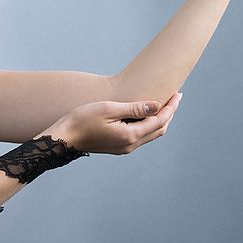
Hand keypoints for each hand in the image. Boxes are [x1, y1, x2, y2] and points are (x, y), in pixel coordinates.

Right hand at [49, 92, 181, 154]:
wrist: (64, 138)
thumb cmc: (82, 120)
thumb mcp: (109, 109)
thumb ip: (134, 108)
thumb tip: (156, 106)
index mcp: (130, 135)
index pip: (159, 121)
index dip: (171, 107)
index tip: (178, 94)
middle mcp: (130, 145)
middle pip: (159, 130)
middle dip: (169, 114)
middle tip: (175, 97)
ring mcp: (124, 148)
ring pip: (150, 134)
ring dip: (160, 120)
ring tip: (164, 105)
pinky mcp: (118, 147)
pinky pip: (141, 136)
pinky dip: (149, 125)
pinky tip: (146, 115)